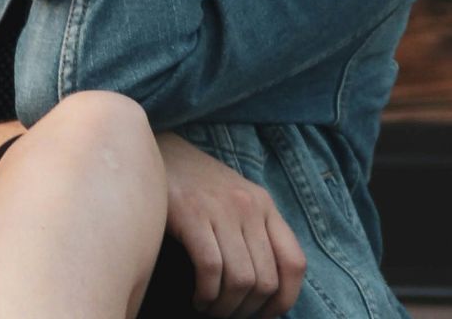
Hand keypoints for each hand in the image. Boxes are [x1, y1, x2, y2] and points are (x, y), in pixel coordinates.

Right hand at [157, 131, 306, 317]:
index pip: (294, 263)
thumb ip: (252, 231)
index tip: (264, 315)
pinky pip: (211, 268)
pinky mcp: (192, 214)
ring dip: (225, 307)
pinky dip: (206, 293)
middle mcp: (250, 207)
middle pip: (266, 279)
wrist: (157, 149)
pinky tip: (197, 297)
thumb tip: (260, 286)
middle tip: (228, 315)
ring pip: (241, 279)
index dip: (284, 299)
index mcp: (265, 205)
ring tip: (209, 308)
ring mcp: (222, 209)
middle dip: (247, 310)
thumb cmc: (194, 184)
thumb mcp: (235, 198)